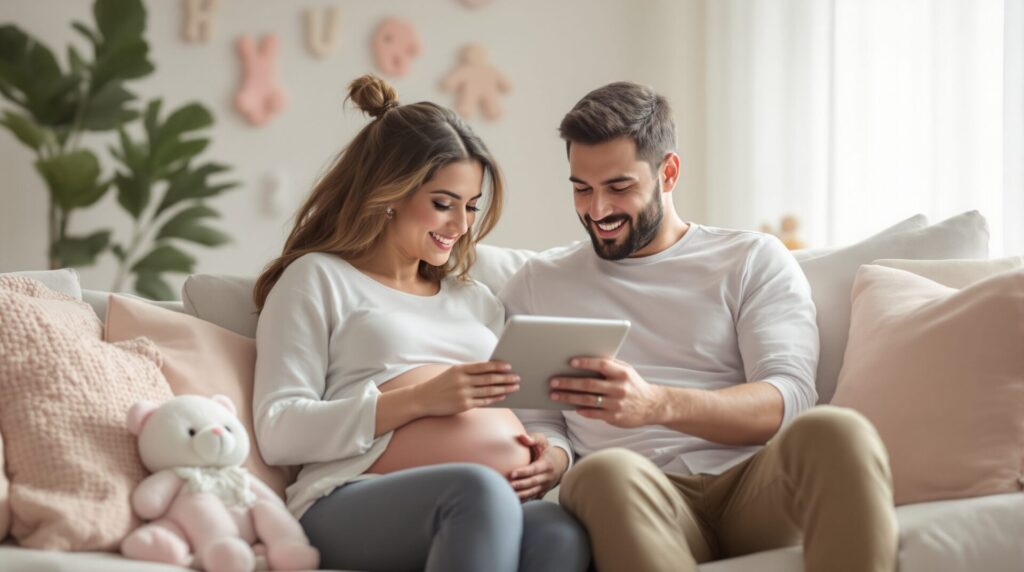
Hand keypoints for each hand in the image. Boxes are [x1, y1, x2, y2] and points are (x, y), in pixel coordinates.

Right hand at [414, 361, 519, 416]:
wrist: (423, 398)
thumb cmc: (441, 384)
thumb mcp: (453, 372)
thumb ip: (470, 371)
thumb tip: (492, 371)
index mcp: (460, 369)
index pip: (483, 366)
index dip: (497, 366)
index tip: (509, 366)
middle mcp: (462, 381)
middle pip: (489, 379)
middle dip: (505, 378)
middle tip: (517, 378)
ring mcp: (463, 394)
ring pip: (489, 391)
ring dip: (504, 389)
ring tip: (514, 387)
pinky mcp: (464, 405)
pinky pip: (483, 401)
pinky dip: (495, 398)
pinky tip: (503, 396)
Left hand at [508, 433, 568, 500]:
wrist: (559, 464)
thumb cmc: (546, 450)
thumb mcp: (542, 441)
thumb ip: (533, 438)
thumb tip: (522, 437)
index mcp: (547, 464)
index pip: (534, 469)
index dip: (523, 472)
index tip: (512, 473)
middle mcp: (547, 477)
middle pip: (533, 482)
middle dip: (520, 485)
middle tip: (508, 485)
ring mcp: (545, 486)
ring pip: (533, 492)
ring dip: (521, 494)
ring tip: (509, 494)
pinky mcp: (542, 492)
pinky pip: (533, 498)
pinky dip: (524, 500)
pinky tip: (514, 500)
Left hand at [550, 357, 666, 427]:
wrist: (653, 406)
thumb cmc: (634, 385)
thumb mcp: (627, 371)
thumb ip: (610, 366)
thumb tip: (585, 360)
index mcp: (622, 373)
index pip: (602, 365)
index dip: (586, 363)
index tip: (570, 362)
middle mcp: (619, 388)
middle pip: (589, 384)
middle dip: (568, 382)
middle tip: (552, 381)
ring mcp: (616, 404)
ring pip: (587, 400)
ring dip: (568, 397)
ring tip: (554, 394)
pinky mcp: (614, 417)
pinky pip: (593, 413)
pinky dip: (581, 410)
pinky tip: (571, 406)